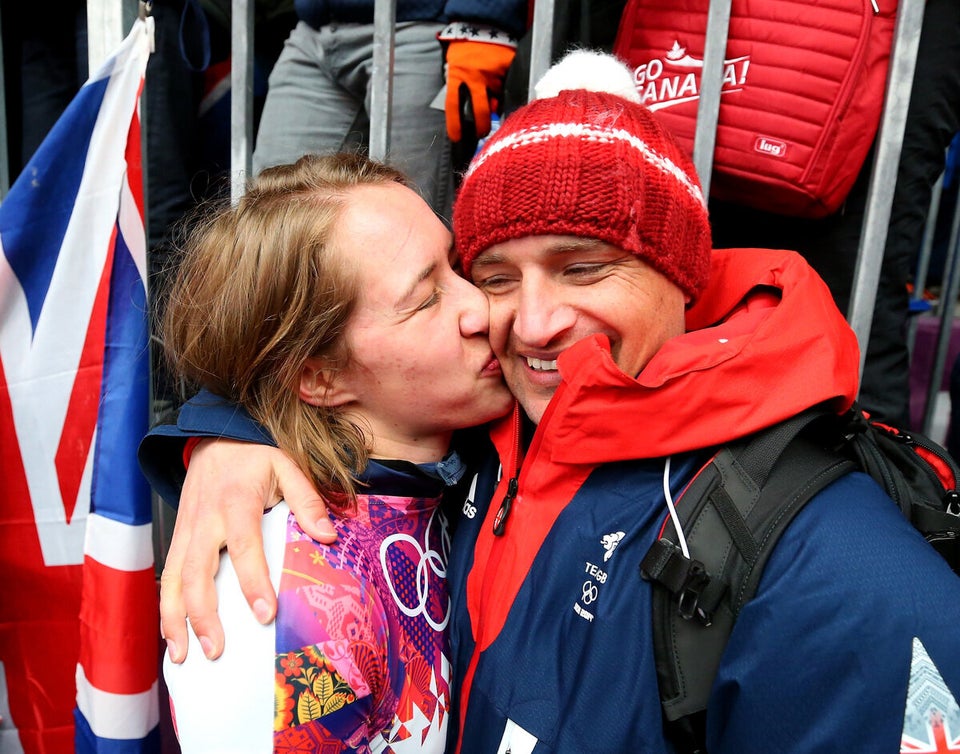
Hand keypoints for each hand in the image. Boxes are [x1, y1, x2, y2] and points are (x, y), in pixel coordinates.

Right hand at [160, 438, 333, 662]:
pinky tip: (174, 636)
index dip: (252, 582)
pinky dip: (166, 608)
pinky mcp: (177, 537)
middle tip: (217, 650)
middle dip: (203, 616)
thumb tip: (327, 535)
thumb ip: (307, 499)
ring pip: (172, 579)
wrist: (214, 433)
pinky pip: (168, 576)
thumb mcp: (286, 465)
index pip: (243, 547)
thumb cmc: (255, 454)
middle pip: (197, 573)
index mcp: (235, 502)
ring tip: (182, 656)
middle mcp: (204, 520)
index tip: (265, 614)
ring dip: (174, 620)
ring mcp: (185, 530)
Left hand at [444, 39, 515, 141]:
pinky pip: (507, 88)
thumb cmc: (465, 53)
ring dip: (495, 103)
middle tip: (484, 132)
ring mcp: (491, 73)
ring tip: (493, 96)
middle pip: (481, 111)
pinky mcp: (505, 68)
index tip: (457, 138)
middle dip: (483, 126)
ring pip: (497, 99)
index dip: (454, 125)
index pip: (453, 106)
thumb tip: (473, 115)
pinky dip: (505, 90)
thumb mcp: (455, 70)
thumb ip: (462, 90)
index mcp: (456, 76)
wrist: (480, 28)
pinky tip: (501, 84)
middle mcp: (473, 76)